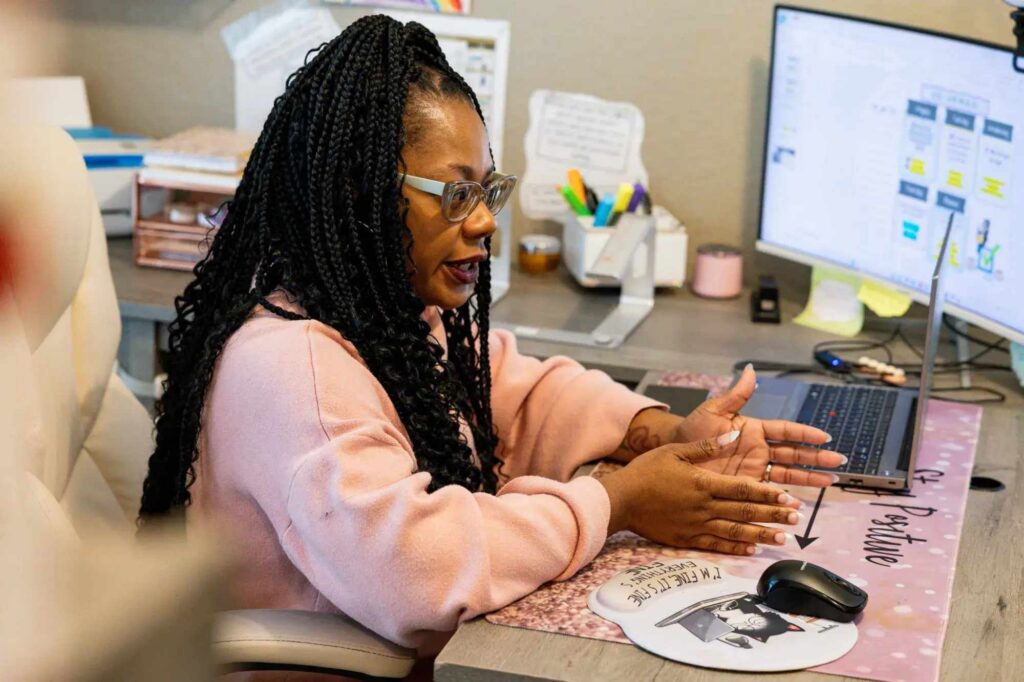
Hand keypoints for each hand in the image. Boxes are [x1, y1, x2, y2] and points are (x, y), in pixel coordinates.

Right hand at [598, 435, 803, 555]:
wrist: (621, 499)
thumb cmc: (645, 472)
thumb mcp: (675, 451)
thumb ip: (706, 447)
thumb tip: (734, 435)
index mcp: (703, 482)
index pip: (743, 489)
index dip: (768, 493)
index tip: (788, 496)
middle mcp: (704, 506)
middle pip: (745, 512)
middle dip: (773, 514)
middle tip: (796, 517)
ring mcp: (696, 525)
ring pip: (735, 532)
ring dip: (761, 534)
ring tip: (782, 537)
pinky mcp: (686, 539)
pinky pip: (715, 545)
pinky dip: (735, 548)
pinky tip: (751, 550)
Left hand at [676, 365, 843, 486]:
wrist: (675, 456)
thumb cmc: (692, 431)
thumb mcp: (713, 411)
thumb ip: (735, 395)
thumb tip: (751, 370)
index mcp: (754, 430)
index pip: (786, 431)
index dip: (805, 434)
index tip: (824, 437)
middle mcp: (759, 450)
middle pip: (794, 454)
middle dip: (816, 457)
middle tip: (838, 461)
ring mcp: (755, 470)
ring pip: (788, 474)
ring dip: (810, 477)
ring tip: (831, 480)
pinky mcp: (747, 487)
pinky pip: (769, 492)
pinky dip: (785, 496)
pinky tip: (801, 501)